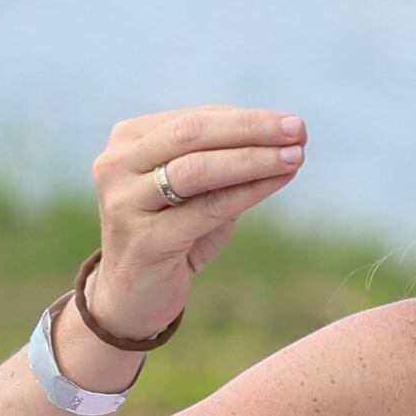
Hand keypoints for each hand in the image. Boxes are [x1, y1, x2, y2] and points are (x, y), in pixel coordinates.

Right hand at [87, 107, 307, 344]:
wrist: (132, 297)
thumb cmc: (172, 235)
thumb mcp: (197, 192)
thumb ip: (226, 162)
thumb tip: (285, 137)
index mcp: (129, 140)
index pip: (197, 118)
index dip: (247, 119)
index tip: (294, 124)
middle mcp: (117, 164)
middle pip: (193, 133)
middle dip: (252, 129)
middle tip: (298, 130)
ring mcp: (125, 202)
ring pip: (197, 169)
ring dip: (253, 159)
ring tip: (294, 156)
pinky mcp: (143, 240)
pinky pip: (206, 209)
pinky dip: (247, 192)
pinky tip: (277, 183)